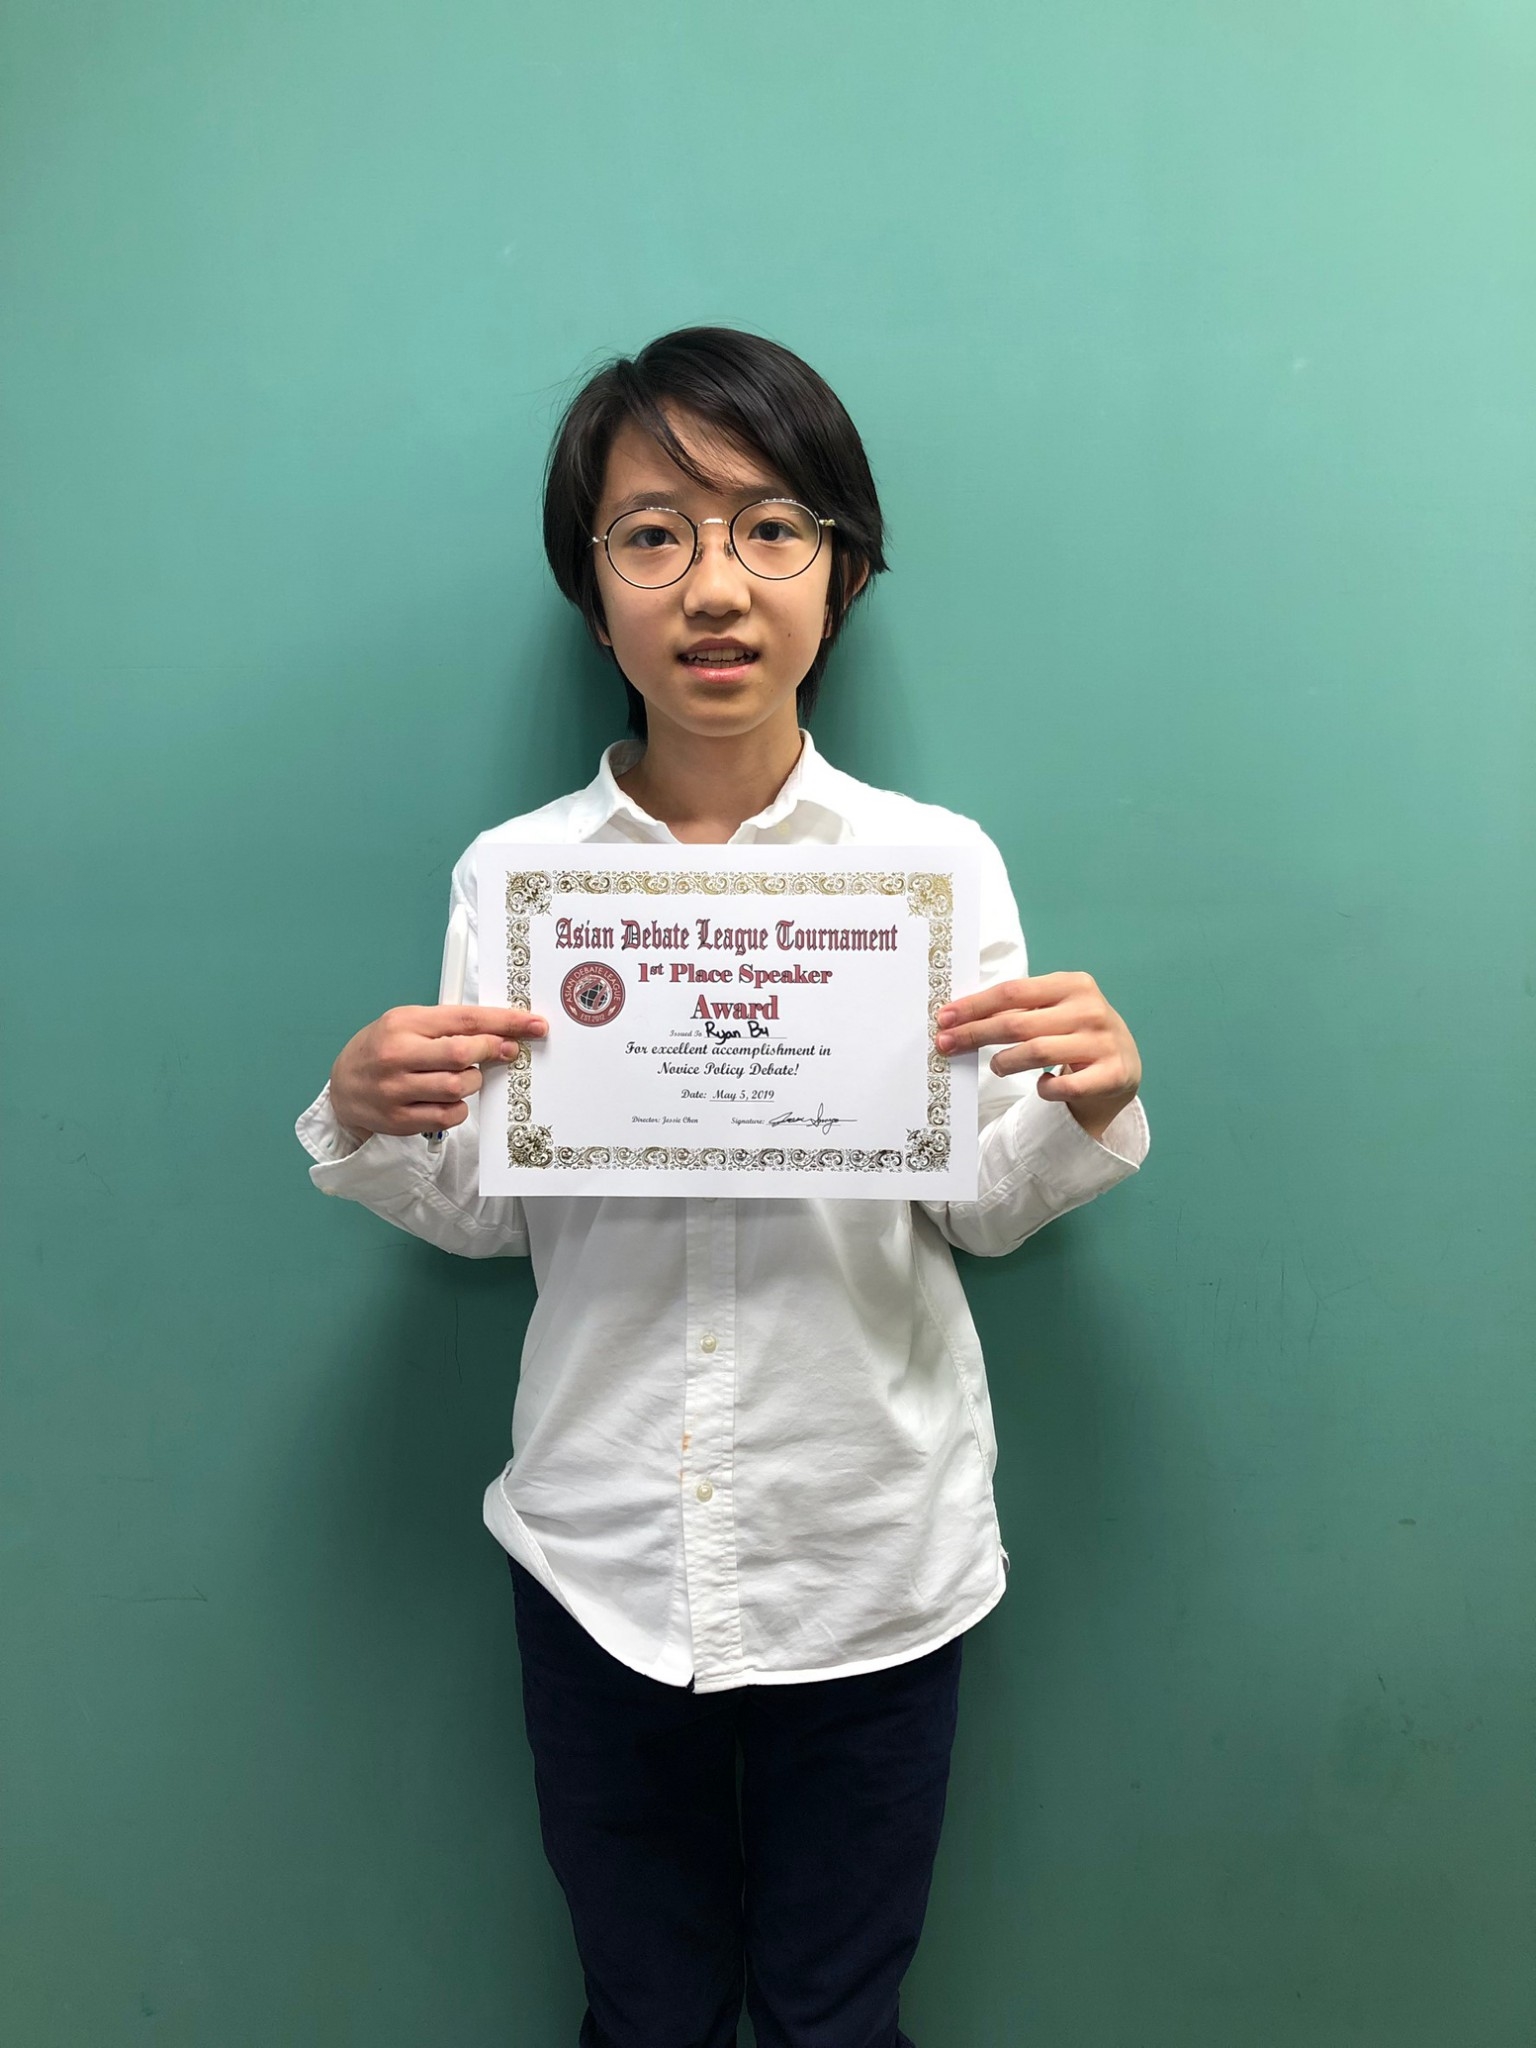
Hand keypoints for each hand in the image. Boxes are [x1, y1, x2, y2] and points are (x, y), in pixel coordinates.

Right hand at [329, 1005, 547, 1139]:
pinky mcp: (399, 1120)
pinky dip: (459, 1107)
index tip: (533, 1024)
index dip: (504, 1022)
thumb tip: (500, 1031)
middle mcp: (397, 1055)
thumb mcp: (408, 1023)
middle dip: (491, 1052)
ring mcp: (396, 1090)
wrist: (344, 1087)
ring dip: (472, 1081)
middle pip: (461, 1053)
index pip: (464, 1019)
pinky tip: (448, 1098)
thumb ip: (447, 1025)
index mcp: (403, 1023)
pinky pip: (449, 1115)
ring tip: (463, 1075)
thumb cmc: (383, 1049)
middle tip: (504, 1052)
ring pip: (458, 1087)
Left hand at [935, 971, 1140, 1142]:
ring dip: (1004, 1062)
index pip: (1012, 993)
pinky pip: (1064, 1086)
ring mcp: (1103, 1042)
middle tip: (946, 1045)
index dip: (974, 1006)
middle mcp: (1090, 1009)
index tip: (944, 1018)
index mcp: (1072, 984)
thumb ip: (1018, 1009)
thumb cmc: (1076, 1032)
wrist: (1124, 1064)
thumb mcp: (1054, 1009)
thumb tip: (959, 1018)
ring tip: (996, 1066)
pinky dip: (1045, 1088)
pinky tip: (1042, 1085)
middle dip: (975, 1034)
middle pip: (1017, 1023)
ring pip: (1036, 1052)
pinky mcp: (1112, 1075)